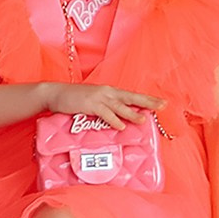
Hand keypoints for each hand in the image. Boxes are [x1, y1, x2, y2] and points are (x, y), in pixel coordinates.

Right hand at [43, 81, 163, 130]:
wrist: (56, 94)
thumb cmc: (75, 100)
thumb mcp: (95, 103)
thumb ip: (108, 109)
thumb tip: (121, 120)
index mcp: (110, 91)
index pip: (132, 95)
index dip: (147, 99)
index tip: (162, 103)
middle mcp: (107, 92)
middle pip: (131, 97)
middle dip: (147, 102)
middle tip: (162, 105)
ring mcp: (99, 97)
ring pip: (119, 106)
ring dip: (132, 113)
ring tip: (144, 120)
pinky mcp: (90, 104)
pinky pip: (104, 113)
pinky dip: (113, 120)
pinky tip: (121, 125)